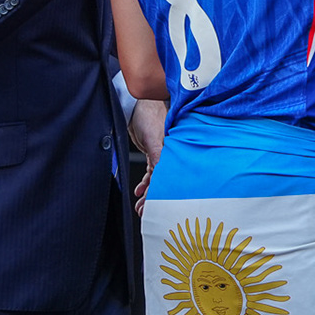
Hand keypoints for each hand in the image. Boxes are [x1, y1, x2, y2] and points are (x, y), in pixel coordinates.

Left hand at [130, 97, 165, 215]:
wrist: (135, 103)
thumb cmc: (150, 113)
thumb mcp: (155, 139)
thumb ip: (159, 159)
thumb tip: (159, 180)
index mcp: (179, 148)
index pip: (174, 175)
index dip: (164, 192)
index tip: (156, 206)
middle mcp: (174, 152)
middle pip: (166, 179)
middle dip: (155, 197)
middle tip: (147, 211)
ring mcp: (164, 152)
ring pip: (157, 178)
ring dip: (148, 192)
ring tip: (141, 205)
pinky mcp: (155, 152)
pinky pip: (151, 172)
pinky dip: (146, 182)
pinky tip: (139, 191)